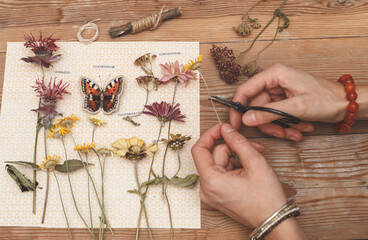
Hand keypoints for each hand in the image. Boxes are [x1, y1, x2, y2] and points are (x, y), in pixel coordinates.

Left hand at [191, 123, 286, 227]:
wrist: (273, 220)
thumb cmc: (266, 198)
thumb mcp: (255, 163)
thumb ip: (238, 141)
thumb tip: (225, 128)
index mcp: (211, 181)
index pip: (199, 150)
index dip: (210, 135)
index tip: (222, 128)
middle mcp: (207, 189)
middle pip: (214, 156)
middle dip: (233, 148)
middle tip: (253, 148)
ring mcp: (212, 194)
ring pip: (220, 163)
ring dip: (237, 158)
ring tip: (255, 161)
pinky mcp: (218, 195)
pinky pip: (222, 173)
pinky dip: (235, 167)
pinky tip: (249, 170)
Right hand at [230, 63, 346, 140]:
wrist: (345, 104)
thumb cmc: (326, 99)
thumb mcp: (296, 107)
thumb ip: (268, 113)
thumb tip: (246, 119)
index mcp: (274, 74)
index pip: (245, 90)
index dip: (238, 108)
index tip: (236, 124)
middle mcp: (274, 81)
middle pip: (256, 107)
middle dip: (268, 123)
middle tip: (279, 134)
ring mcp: (279, 92)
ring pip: (266, 115)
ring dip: (279, 127)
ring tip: (295, 133)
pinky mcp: (284, 102)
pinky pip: (276, 117)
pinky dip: (286, 126)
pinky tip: (300, 129)